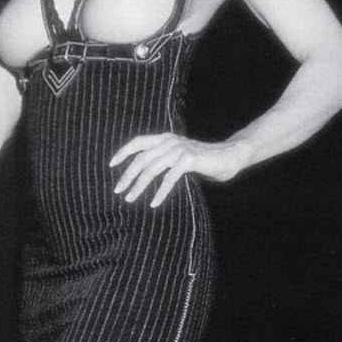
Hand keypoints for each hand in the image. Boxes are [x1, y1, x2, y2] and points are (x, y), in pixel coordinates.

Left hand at [109, 133, 248, 206]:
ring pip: (152, 169)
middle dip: (127, 175)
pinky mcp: (188, 160)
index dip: (123, 152)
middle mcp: (169, 141)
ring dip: (139, 186)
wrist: (230, 156)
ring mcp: (179, 149)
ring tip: (130, 199)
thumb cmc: (204, 160)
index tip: (111, 165)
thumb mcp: (179, 158)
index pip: (138, 142)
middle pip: (141, 158)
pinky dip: (160, 192)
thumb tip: (144, 173)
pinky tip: (153, 203)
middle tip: (117, 190)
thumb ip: (164, 160)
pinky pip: (169, 178)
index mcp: (165, 138)